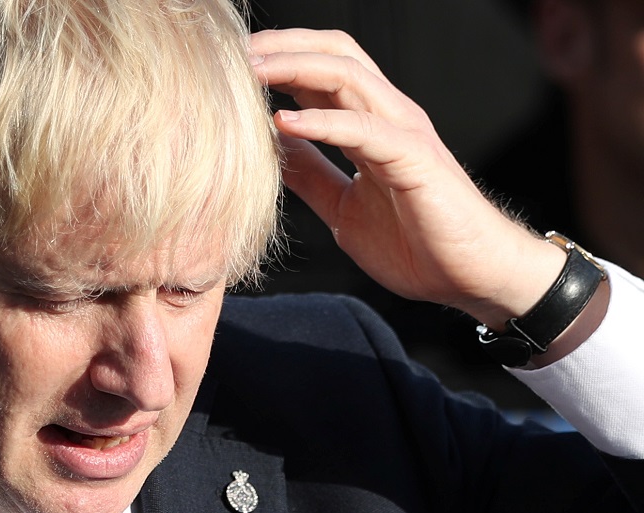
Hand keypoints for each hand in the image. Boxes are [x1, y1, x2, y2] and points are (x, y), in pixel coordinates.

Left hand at [248, 29, 566, 329]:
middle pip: (332, 53)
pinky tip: (284, 122)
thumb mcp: (343, 208)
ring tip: (249, 72)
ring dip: (294, 68)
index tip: (228, 67)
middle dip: (281, 47)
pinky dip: (323, 121)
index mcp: (370, 124)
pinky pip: (364, 129)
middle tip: (231, 55)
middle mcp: (387, 116)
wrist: (473, 277)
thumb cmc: (418, 245)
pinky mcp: (415, 159)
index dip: (276, 60)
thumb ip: (311, 176)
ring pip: (347, 76)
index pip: (321, 70)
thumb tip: (272, 152)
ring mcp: (404, 133)